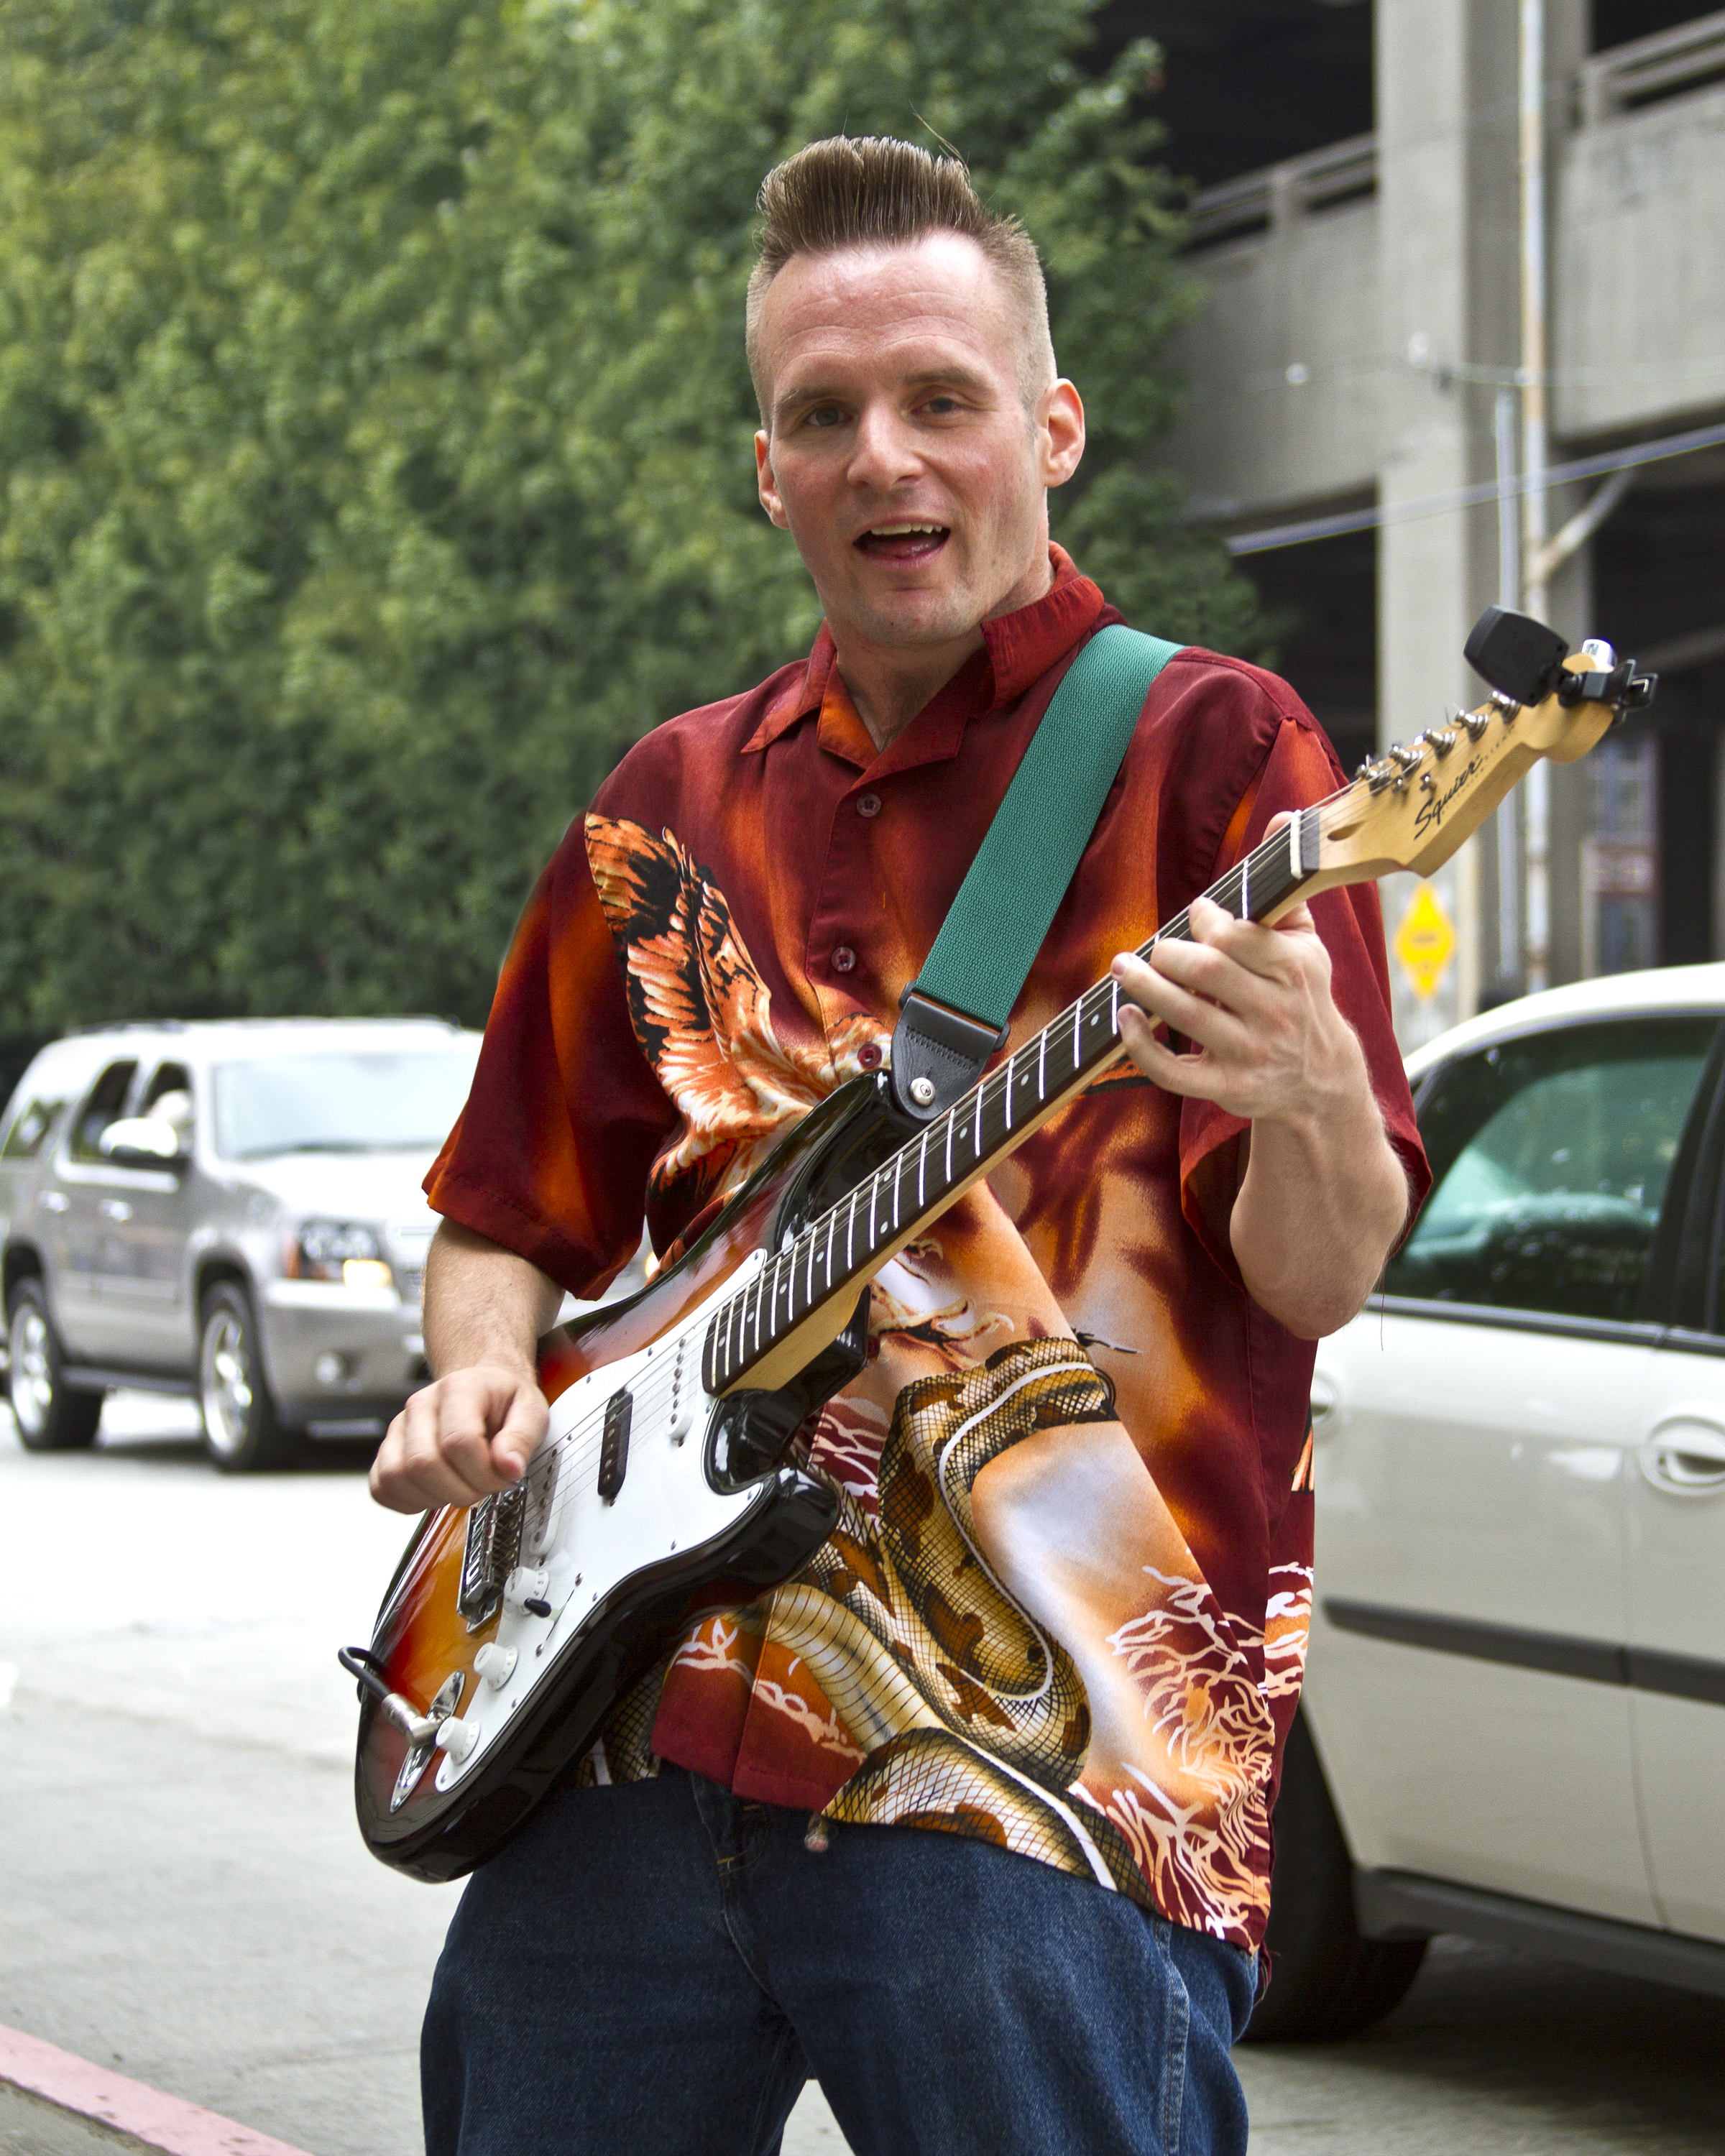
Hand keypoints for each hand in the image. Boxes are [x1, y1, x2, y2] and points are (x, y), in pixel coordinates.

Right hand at [369, 1362, 548, 1513]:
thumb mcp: (531, 1411)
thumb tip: (509, 1468)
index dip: (484, 1472)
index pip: (459, 1441)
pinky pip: (381, 1487)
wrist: (483, 1389)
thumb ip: (522, 1439)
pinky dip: (408, 1502)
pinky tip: (436, 1493)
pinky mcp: (387, 1450)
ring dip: (434, 1498)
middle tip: (484, 1486)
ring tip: (461, 1488)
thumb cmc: (503, 1400)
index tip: (503, 1477)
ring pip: (397, 1477)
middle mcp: (421, 1405)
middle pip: (424, 1463)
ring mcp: (399, 1427)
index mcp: (459, 1388)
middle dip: (461, 1490)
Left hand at [1108, 822, 1409, 1334]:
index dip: (1205, 921)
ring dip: (1144, 988)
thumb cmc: (1299, 995)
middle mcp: (1275, 1012)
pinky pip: (1174, 1071)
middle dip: (1169, 953)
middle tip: (1154, 948)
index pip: (1238, 936)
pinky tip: (1126, 1018)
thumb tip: (1284, 819)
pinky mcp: (1226, 1088)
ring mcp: (1250, 1053)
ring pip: (1187, 1016)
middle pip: (1208, 972)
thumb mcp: (1304, 941)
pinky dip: (1142, 1045)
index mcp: (1294, 968)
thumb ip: (1284, 887)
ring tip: (1122, 967)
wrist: (1319, 1079)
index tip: (1195, 916)